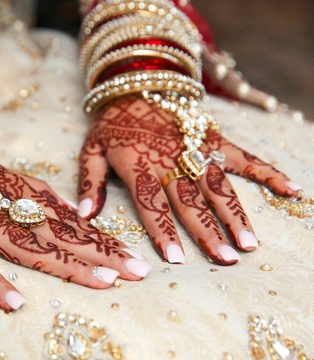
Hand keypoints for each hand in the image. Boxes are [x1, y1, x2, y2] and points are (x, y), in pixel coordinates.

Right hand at [0, 142, 152, 310]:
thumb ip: (33, 188)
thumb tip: (66, 206)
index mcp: (19, 192)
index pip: (68, 220)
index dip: (102, 238)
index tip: (133, 255)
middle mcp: (8, 210)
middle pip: (62, 235)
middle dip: (102, 254)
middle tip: (139, 272)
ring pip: (31, 249)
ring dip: (68, 266)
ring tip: (103, 283)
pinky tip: (18, 304)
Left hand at [77, 97, 301, 264]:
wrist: (136, 84)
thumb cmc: (111, 123)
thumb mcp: (91, 150)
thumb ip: (89, 182)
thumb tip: (84, 214)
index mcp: (140, 167)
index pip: (152, 204)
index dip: (164, 232)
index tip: (176, 259)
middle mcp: (171, 161)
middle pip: (191, 202)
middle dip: (208, 233)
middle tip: (226, 260)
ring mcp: (195, 150)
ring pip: (218, 186)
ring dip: (235, 214)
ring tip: (249, 242)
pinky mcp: (213, 139)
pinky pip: (244, 157)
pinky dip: (268, 172)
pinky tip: (291, 189)